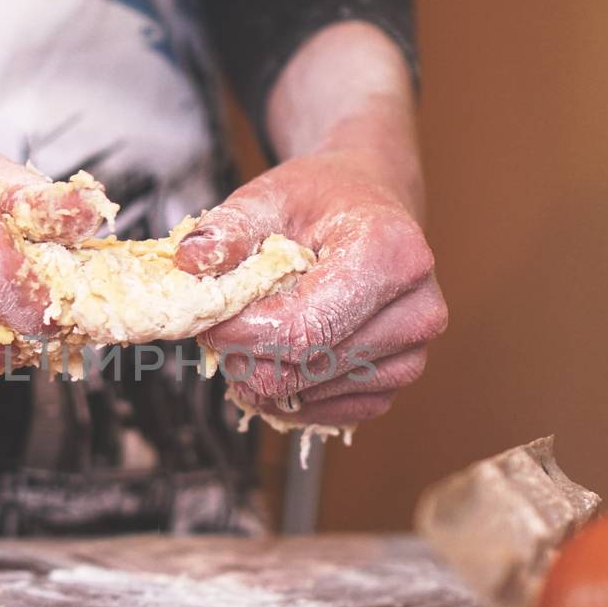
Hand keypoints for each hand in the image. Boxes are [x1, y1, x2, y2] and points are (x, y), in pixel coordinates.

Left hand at [175, 147, 447, 426]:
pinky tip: (277, 358)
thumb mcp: (270, 195)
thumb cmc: (322, 200)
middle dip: (248, 356)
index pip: (304, 328)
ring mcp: (412, 352)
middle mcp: (416, 310)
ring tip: (255, 333)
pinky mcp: (397, 380)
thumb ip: (229, 228)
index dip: (242, 335)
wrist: (368, 207)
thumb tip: (191, 260)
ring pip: (311, 393)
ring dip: (265, 375)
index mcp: (393, 255)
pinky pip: (328, 410)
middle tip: (224, 328)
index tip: (208, 322)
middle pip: (306, 367)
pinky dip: (289, 394)